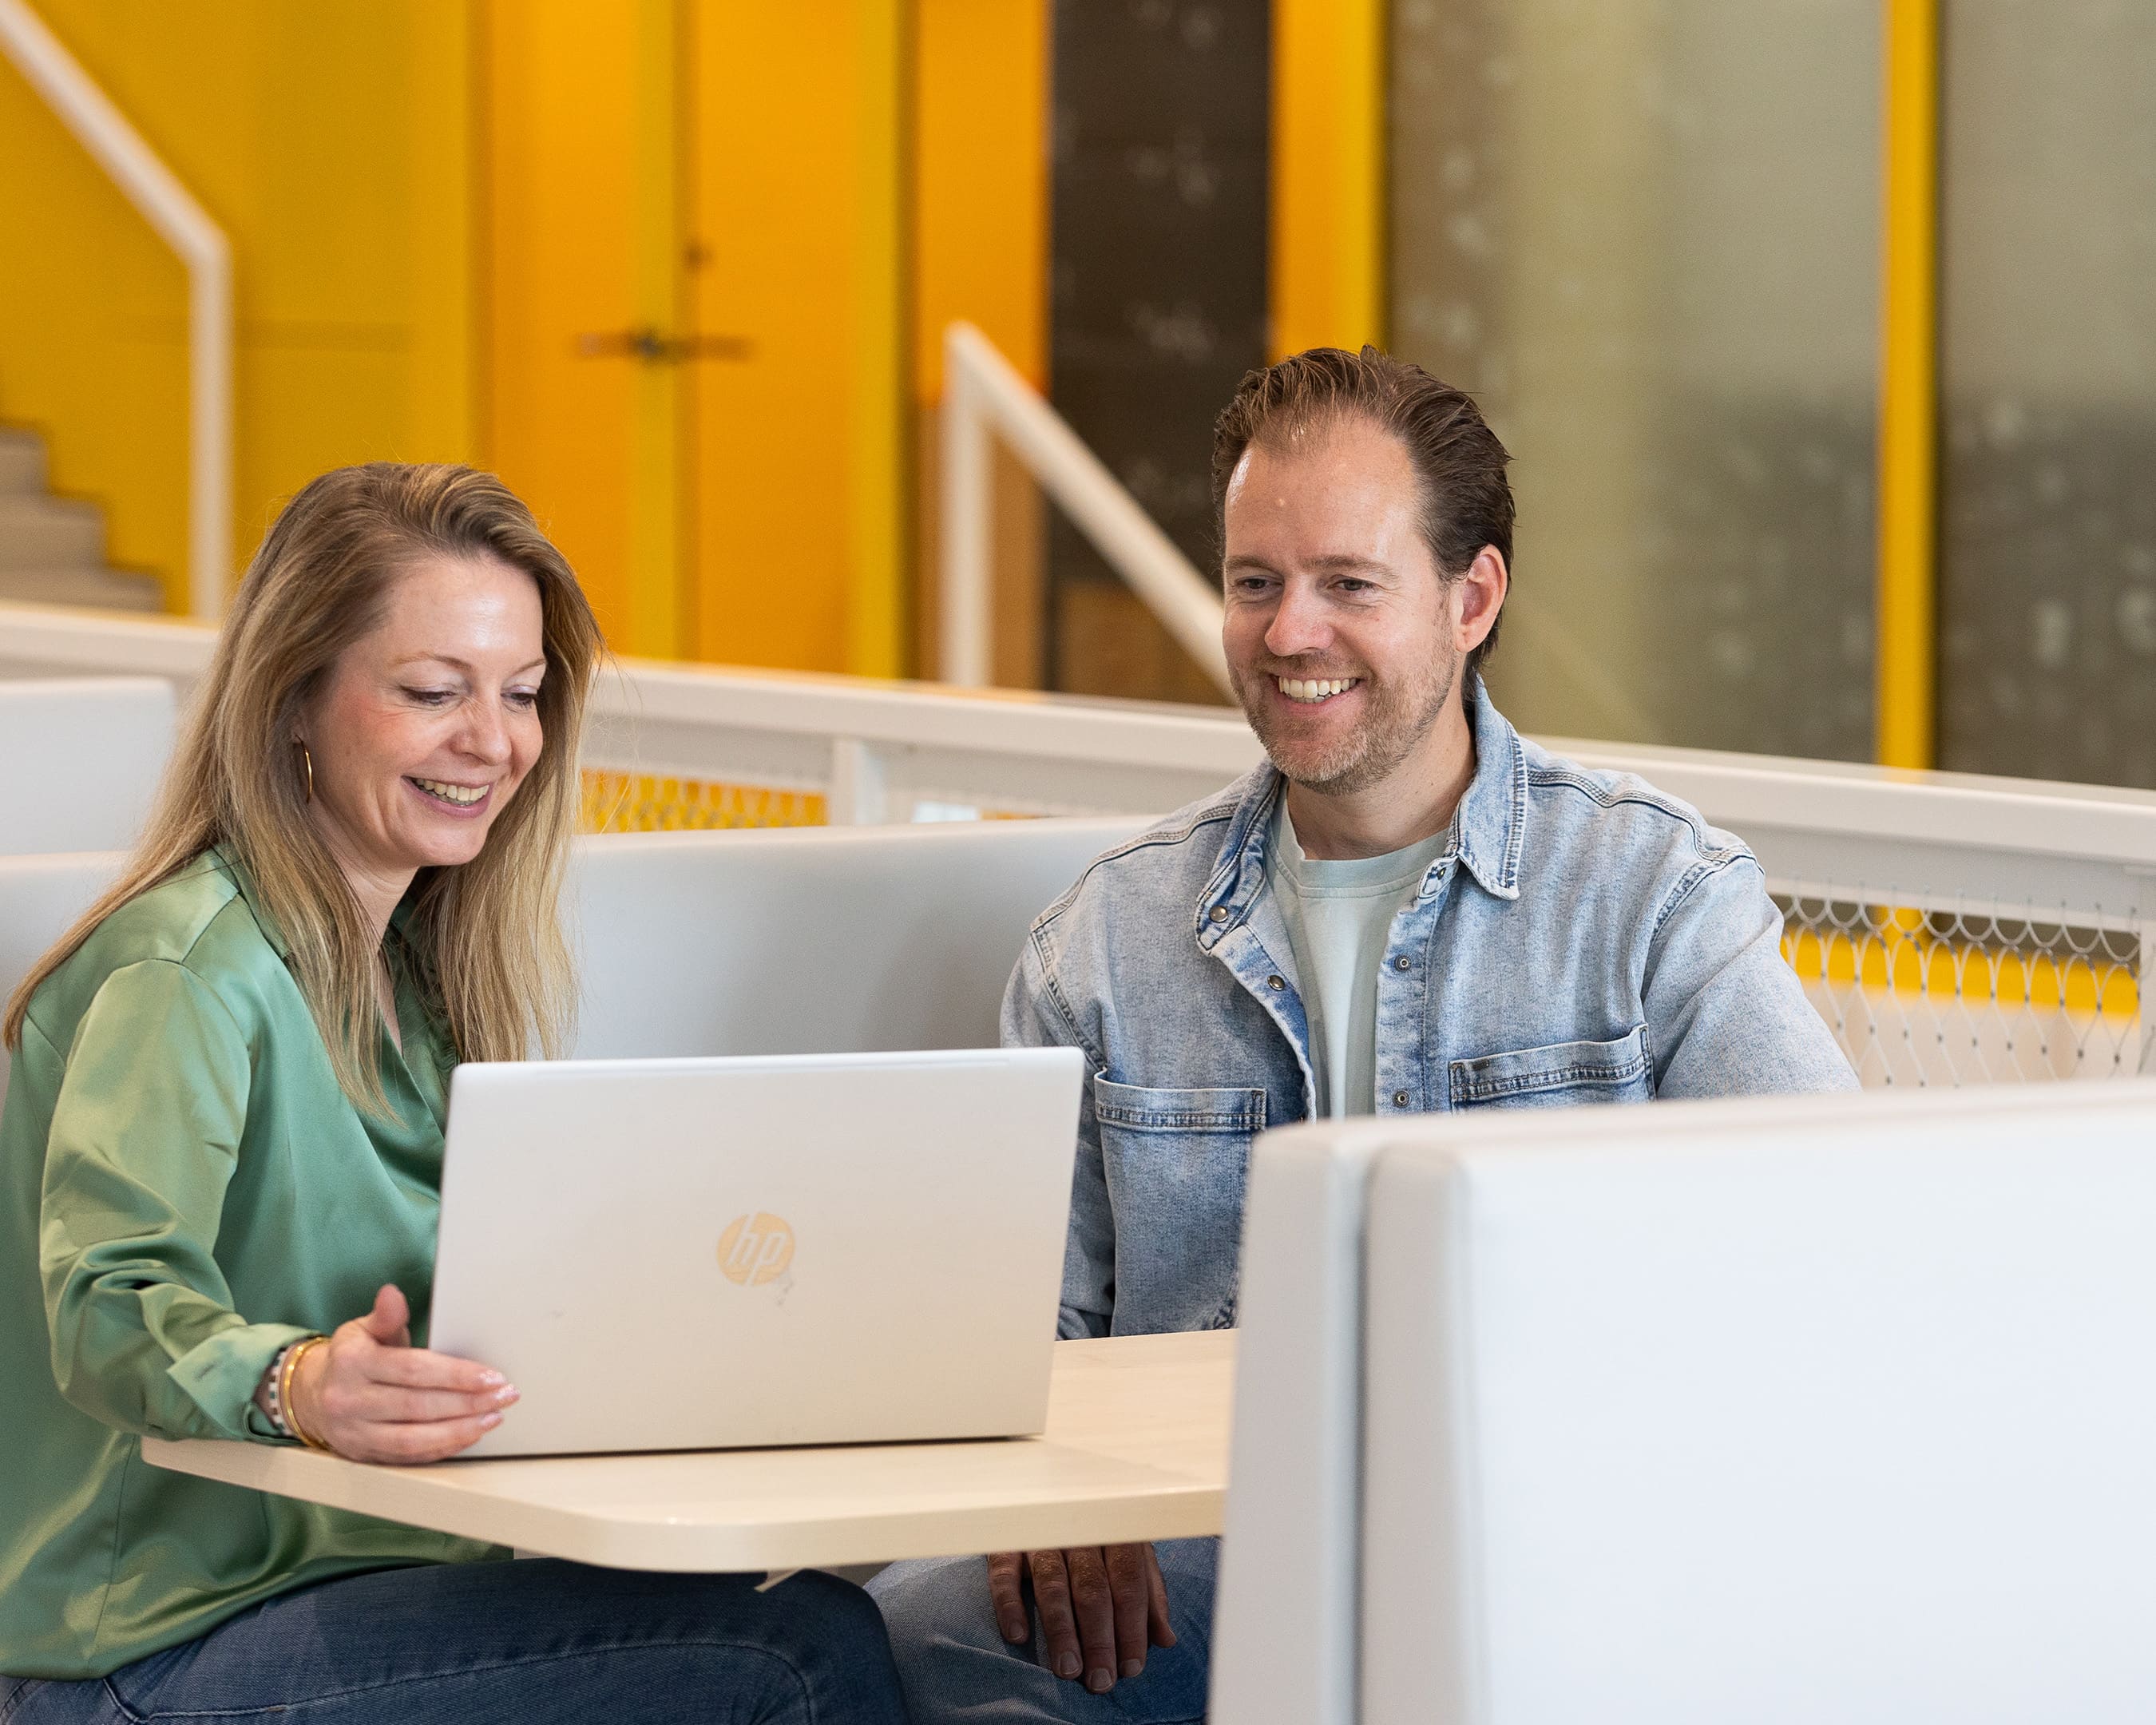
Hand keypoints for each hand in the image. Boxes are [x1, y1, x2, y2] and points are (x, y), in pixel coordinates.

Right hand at [287, 1284, 516, 1462]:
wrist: (311, 1396)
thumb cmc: (351, 1358)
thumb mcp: (363, 1329)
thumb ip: (386, 1316)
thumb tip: (392, 1293)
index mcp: (353, 1362)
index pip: (413, 1370)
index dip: (456, 1374)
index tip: (492, 1376)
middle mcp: (349, 1400)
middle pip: (418, 1406)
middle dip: (468, 1403)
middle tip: (505, 1397)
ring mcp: (354, 1433)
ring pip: (413, 1438)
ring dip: (459, 1430)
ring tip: (493, 1418)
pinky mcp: (362, 1455)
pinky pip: (407, 1457)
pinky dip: (441, 1448)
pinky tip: (468, 1435)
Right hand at [987, 1544, 1174, 1692]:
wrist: (1045, 1495)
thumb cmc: (1098, 1537)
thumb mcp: (1131, 1557)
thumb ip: (1148, 1597)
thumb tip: (1166, 1640)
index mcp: (1116, 1534)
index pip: (1128, 1583)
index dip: (1132, 1627)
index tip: (1131, 1667)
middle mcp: (1079, 1532)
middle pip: (1092, 1588)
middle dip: (1098, 1639)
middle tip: (1100, 1680)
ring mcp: (1041, 1536)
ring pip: (1052, 1584)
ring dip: (1061, 1630)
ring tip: (1067, 1669)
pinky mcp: (1006, 1544)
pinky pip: (1005, 1574)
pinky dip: (1010, 1605)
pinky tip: (1018, 1636)